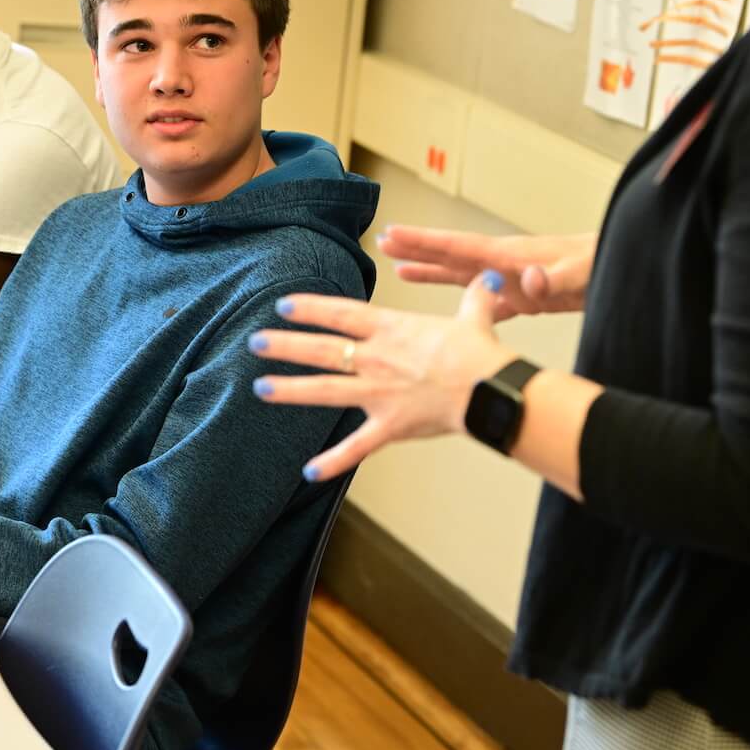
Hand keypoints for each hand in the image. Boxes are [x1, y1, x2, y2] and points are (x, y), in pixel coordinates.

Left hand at [250, 275, 512, 481]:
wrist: (490, 391)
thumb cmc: (481, 354)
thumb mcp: (477, 317)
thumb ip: (477, 297)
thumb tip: (494, 278)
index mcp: (391, 330)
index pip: (340, 314)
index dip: (310, 308)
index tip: (284, 306)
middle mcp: (376, 359)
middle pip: (321, 349)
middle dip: (285, 345)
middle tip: (255, 342)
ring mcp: (378, 393)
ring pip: (324, 390)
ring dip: (290, 390)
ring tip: (260, 388)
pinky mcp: (389, 425)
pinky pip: (356, 447)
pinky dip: (333, 461)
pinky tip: (308, 471)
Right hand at [375, 225, 595, 319]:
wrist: (622, 269)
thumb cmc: (601, 266)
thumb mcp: (578, 273)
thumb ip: (552, 278)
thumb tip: (528, 279)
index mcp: (508, 255)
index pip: (456, 246)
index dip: (422, 241)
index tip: (392, 233)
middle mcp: (502, 263)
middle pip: (449, 254)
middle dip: (416, 248)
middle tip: (382, 241)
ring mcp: (510, 278)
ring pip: (460, 274)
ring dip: (431, 271)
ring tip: (399, 269)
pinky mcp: (523, 297)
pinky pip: (483, 298)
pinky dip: (463, 300)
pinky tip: (452, 308)